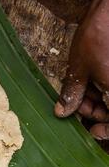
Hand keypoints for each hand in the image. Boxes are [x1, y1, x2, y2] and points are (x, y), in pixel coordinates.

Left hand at [55, 0, 108, 139]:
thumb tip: (62, 112)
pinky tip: (88, 82)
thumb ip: (72, 94)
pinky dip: (101, 88)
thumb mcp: (79, 69)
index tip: (91, 130)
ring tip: (79, 90)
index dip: (105, 130)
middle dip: (95, 111)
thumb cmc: (98, 36)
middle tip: (75, 105)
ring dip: (96, 99)